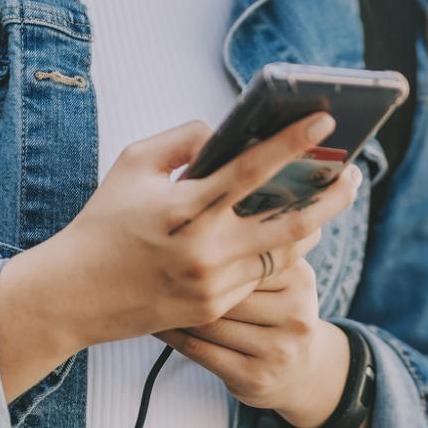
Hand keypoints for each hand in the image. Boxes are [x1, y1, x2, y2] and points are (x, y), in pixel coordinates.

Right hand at [0, 113, 363, 374]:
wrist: (72, 296)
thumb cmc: (103, 222)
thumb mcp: (132, 164)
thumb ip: (183, 139)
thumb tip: (227, 133)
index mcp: (186, 205)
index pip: (253, 168)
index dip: (295, 141)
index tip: (327, 119)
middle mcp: (205, 248)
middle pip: (292, 221)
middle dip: (332, 195)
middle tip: (355, 173)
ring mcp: (213, 283)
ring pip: (284, 252)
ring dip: (312, 225)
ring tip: (327, 199)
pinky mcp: (214, 308)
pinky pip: (261, 275)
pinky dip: (277, 252)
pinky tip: (289, 233)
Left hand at [156, 249, 356, 426]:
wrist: (301, 372)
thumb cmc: (276, 311)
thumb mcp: (283, 276)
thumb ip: (258, 246)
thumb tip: (208, 201)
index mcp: (300, 277)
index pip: (247, 255)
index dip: (208, 244)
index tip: (174, 231)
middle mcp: (296, 312)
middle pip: (226, 288)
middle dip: (187, 276)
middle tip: (148, 258)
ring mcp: (278, 348)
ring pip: (209, 320)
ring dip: (173, 305)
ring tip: (146, 287)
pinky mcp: (255, 376)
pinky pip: (200, 350)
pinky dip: (173, 334)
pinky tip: (155, 321)